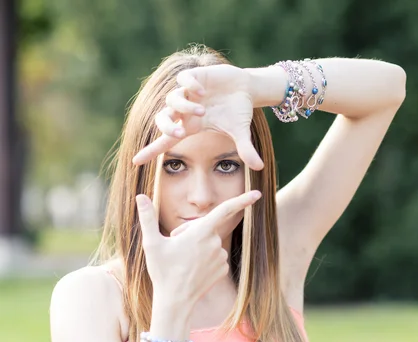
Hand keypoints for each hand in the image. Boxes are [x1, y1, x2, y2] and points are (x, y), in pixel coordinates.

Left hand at [132, 64, 263, 169]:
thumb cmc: (239, 112)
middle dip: (167, 127)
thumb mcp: (241, 132)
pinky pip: (183, 81)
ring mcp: (188, 93)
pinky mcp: (194, 77)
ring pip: (172, 100)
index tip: (135, 161)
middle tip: (180, 132)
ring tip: (203, 110)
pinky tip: (203, 92)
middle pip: (163, 120)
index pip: (166, 140)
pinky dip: (190, 86)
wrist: (246, 88)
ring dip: (185, 106)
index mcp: (191, 126)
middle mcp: (185, 111)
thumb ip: (245, 149)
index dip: (151, 150)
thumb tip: (260, 167)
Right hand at [136, 190, 261, 302]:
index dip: (242, 200)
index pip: (225, 209)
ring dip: (199, 246)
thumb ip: (148, 218)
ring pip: (211, 243)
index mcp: (201, 232)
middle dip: (193, 232)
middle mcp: (216, 243)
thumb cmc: (162, 271)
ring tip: (183, 261)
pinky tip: (193, 269)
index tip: (258, 193)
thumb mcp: (152, 243)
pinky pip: (216, 256)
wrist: (175, 301)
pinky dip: (206, 259)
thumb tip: (140, 196)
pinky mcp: (223, 268)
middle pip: (207, 227)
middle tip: (175, 246)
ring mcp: (221, 257)